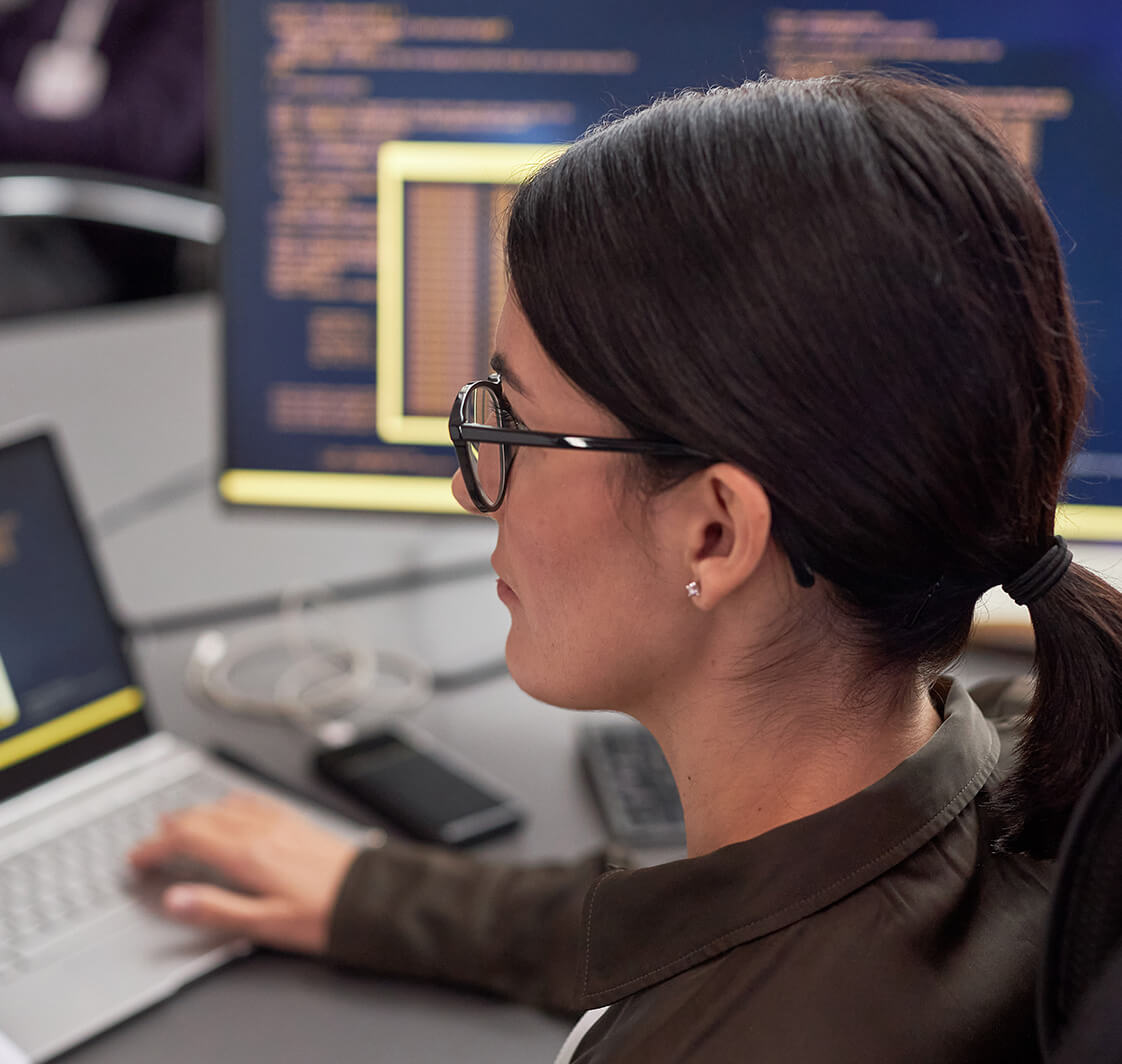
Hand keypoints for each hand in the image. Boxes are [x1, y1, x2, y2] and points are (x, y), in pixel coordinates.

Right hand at [128, 791, 368, 953]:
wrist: (372, 897)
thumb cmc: (323, 915)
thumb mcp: (264, 924)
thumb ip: (215, 909)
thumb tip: (174, 899)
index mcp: (249, 854)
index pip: (188, 838)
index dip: (156, 846)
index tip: (137, 858)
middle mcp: (263, 830)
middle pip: (203, 817)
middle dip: (170, 828)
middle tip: (150, 843)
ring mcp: (282, 822)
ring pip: (227, 806)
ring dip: (198, 812)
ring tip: (179, 821)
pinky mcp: (299, 821)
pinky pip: (257, 801)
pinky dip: (232, 802)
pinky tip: (233, 803)